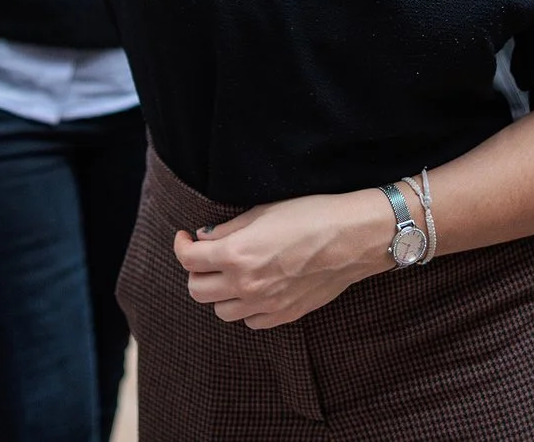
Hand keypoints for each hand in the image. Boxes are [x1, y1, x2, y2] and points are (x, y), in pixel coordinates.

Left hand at [172, 190, 390, 330]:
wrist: (352, 239)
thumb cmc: (310, 216)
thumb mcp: (262, 211)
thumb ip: (228, 229)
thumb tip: (204, 238)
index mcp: (236, 255)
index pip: (188, 259)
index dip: (181, 245)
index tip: (186, 237)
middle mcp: (245, 285)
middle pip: (197, 290)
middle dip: (196, 271)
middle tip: (206, 257)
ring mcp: (265, 305)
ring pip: (221, 311)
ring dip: (219, 293)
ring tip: (231, 274)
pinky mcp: (284, 315)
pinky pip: (250, 321)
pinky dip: (245, 308)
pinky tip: (256, 289)